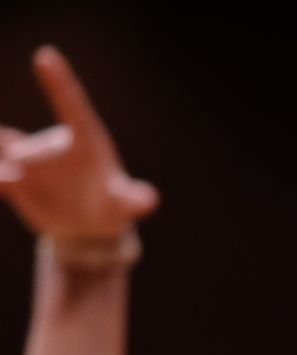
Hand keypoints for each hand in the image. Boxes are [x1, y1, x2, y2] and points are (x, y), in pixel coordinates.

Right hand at [0, 47, 158, 242]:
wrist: (88, 223)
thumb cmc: (111, 204)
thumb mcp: (124, 204)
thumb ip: (133, 199)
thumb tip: (148, 200)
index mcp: (84, 139)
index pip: (72, 106)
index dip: (60, 82)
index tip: (45, 56)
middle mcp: (53, 146)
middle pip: (37, 145)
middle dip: (21, 145)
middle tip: (7, 140)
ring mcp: (31, 161)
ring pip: (10, 151)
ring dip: (2, 153)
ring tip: (5, 175)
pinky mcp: (16, 182)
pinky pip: (1, 177)